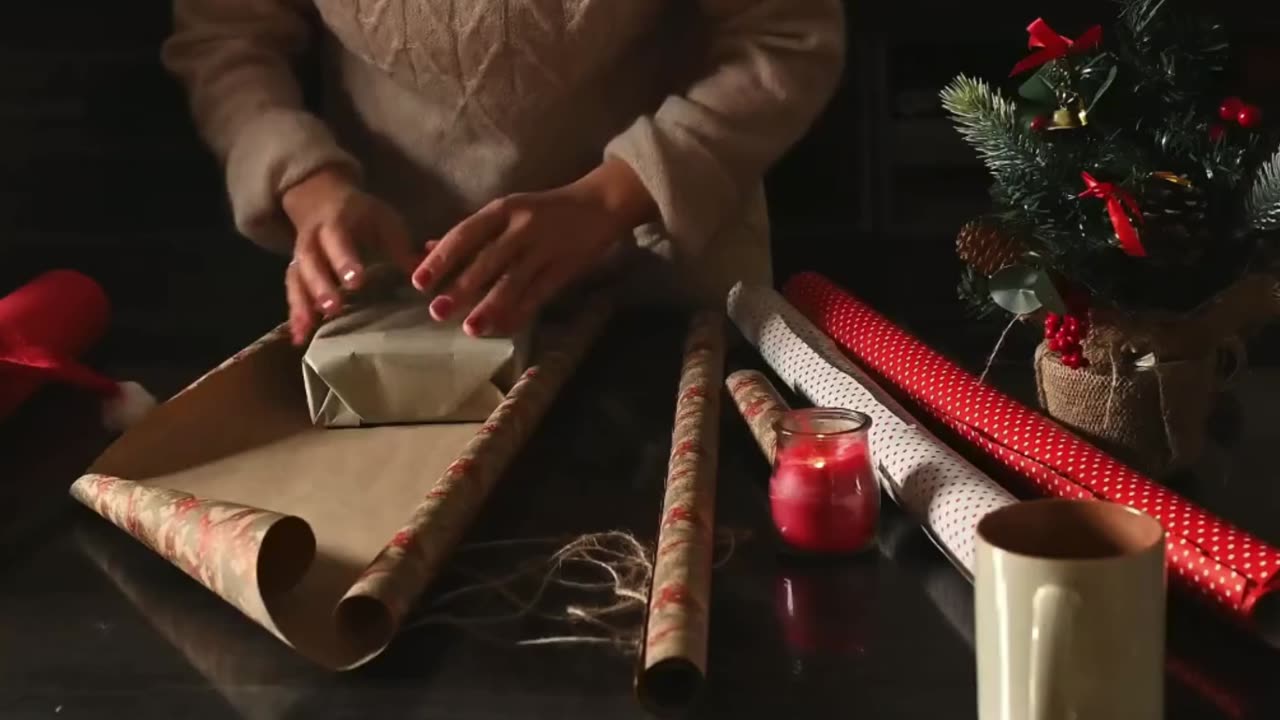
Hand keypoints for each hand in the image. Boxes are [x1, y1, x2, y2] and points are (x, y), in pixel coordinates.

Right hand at [281, 169, 418, 344]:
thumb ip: (401, 249)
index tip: (357, 281)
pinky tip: (298, 338)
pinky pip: (292, 293)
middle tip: (334, 308)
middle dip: (321, 286)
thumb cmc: (362, 215)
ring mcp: (300, 257)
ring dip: (302, 305)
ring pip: (296, 280)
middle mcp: (312, 239)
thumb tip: (427, 276)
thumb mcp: (384, 222)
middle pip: (311, 262)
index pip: (338, 239)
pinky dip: (295, 316)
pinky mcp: (296, 273)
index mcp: (336, 222)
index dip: (345, 260)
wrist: (322, 200)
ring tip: (308, 329)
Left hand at [410, 158, 655, 336]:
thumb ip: (469, 232)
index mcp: (502, 209)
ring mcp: (545, 248)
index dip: (441, 258)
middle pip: (487, 260)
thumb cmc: (543, 209)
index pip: (465, 234)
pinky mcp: (565, 267)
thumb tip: (425, 249)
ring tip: (470, 329)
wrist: (599, 203)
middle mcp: (522, 227)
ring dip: (490, 307)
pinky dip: (520, 313)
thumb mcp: (506, 211)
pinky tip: (502, 329)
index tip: (418, 281)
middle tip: (436, 312)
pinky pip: (538, 294)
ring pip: (513, 281)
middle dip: (461, 288)